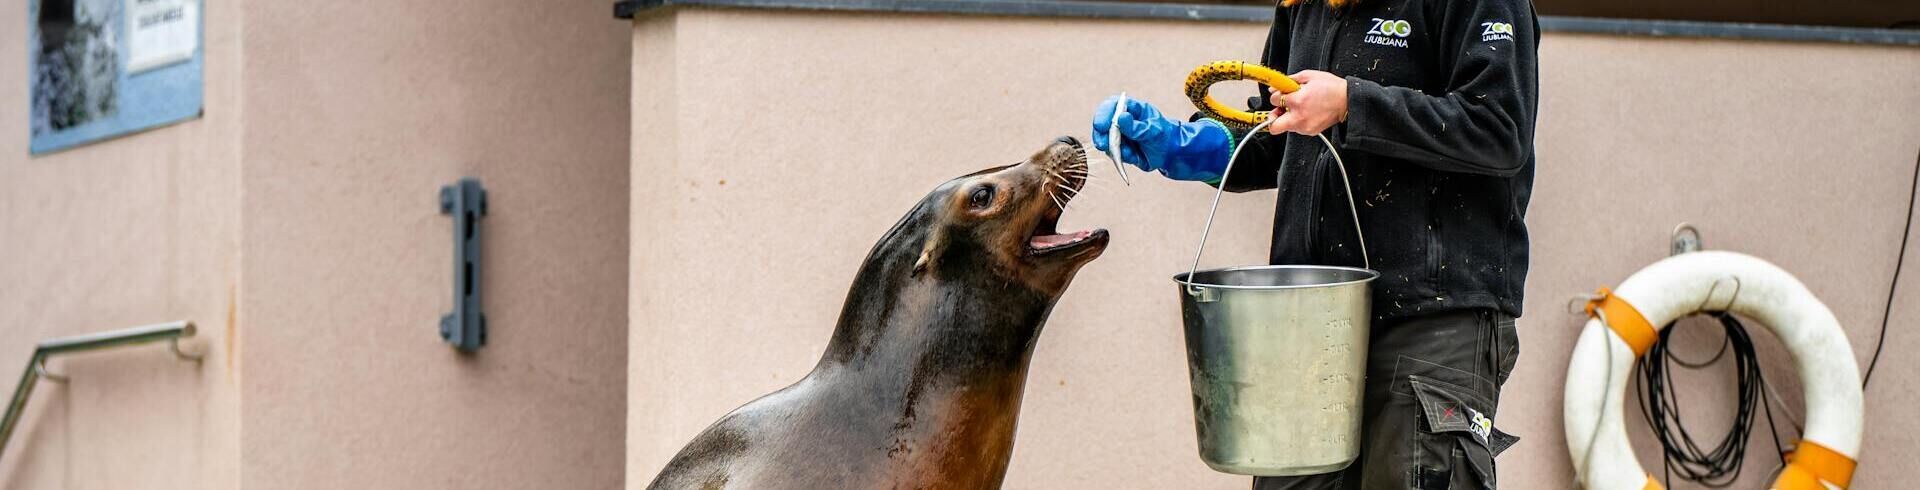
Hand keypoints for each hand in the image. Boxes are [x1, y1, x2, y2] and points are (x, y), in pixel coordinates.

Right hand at [1090, 95, 1232, 182]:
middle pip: (1102, 123)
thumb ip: (1137, 127)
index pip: (1112, 105)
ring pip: (1105, 140)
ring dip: (1113, 148)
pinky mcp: (1119, 148)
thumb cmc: (1164, 136)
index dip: (1103, 114)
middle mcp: (1122, 120)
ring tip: (1130, 153)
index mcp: (1131, 109)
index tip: (1101, 125)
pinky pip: (1113, 153)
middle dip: (1101, 134)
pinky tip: (1134, 157)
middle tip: (1102, 144)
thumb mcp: (1153, 130)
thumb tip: (1121, 117)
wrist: (1170, 153)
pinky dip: (1121, 157)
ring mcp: (1119, 134)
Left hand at [1267, 70, 1347, 135]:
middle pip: (1273, 126)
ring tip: (1299, 108)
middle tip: (1280, 109)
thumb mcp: (1308, 76)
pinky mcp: (1311, 132)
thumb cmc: (1331, 87)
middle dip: (1274, 117)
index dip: (1277, 95)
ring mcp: (1305, 127)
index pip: (1273, 100)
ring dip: (1288, 117)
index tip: (1282, 93)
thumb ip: (1289, 80)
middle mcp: (1299, 117)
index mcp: (1297, 101)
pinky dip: (1298, 121)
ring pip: (1286, 127)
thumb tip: (1275, 86)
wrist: (1348, 100)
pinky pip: (1297, 128)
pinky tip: (1307, 112)